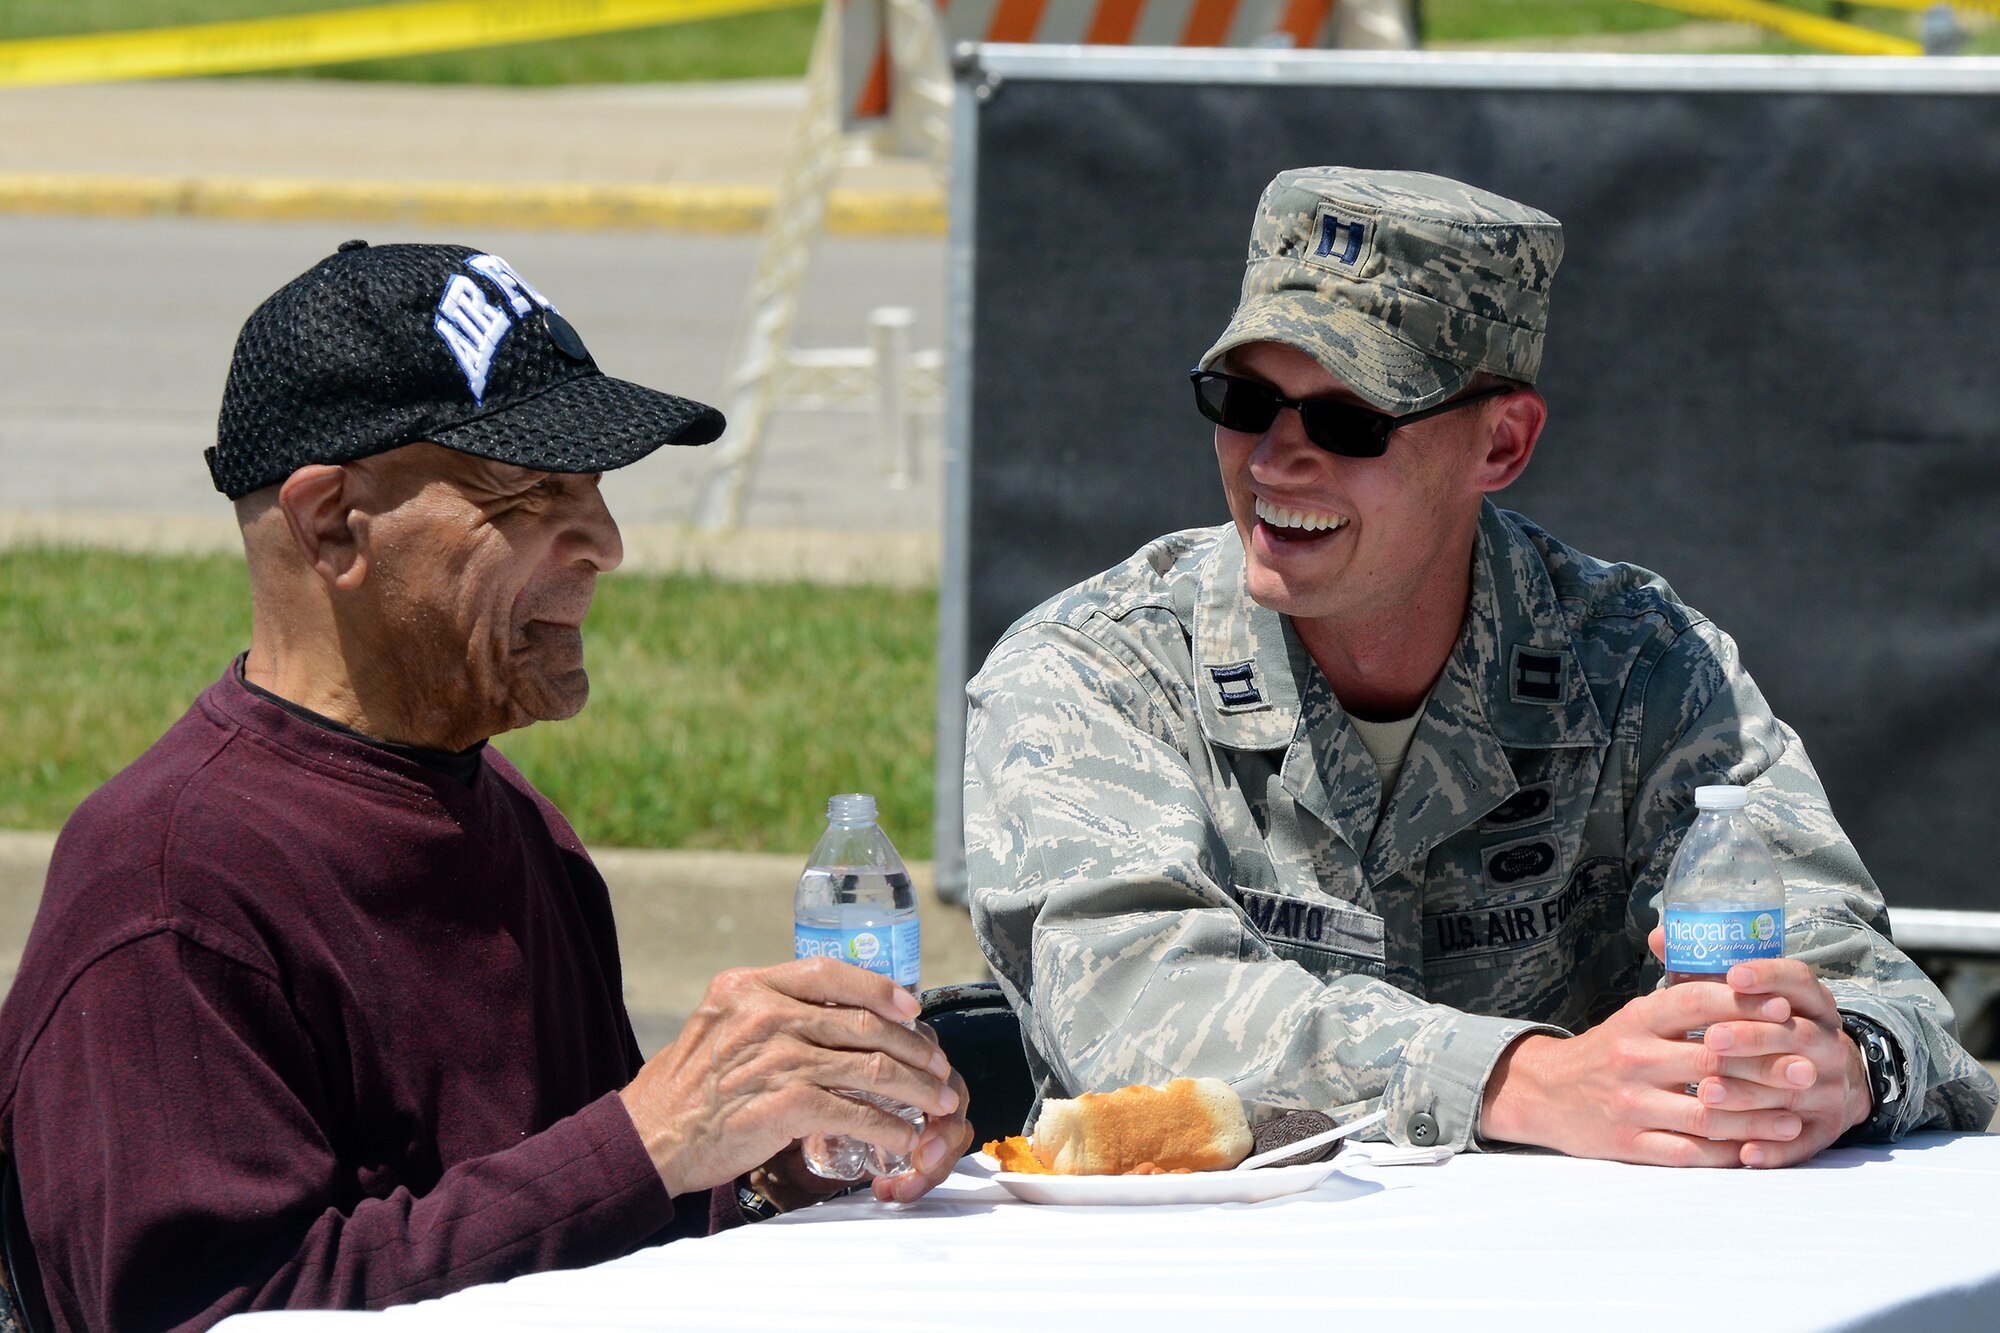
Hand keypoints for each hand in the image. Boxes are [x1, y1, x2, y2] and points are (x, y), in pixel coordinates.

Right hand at [617, 958, 960, 1197]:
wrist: (649, 1137)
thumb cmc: (688, 1087)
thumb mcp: (721, 1024)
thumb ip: (770, 1011)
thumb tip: (832, 1014)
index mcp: (750, 986)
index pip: (830, 972)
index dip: (880, 988)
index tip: (911, 1007)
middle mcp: (766, 1013)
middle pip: (863, 1021)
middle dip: (914, 1046)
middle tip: (938, 1064)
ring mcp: (778, 1058)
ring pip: (871, 1066)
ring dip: (916, 1087)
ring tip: (938, 1100)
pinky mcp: (786, 1104)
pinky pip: (855, 1112)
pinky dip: (888, 1126)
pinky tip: (903, 1135)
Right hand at [1480, 972, 1834, 1166]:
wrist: (1547, 1093)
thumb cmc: (1609, 1051)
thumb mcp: (1635, 1017)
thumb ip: (1683, 1000)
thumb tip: (1751, 980)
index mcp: (1636, 1020)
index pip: (1694, 1002)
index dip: (1742, 1003)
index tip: (1786, 1008)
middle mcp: (1632, 1058)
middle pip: (1711, 1062)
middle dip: (1767, 1065)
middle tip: (1811, 1068)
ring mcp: (1630, 1104)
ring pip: (1707, 1114)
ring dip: (1758, 1117)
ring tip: (1797, 1115)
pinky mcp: (1628, 1143)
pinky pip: (1689, 1153)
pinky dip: (1728, 1154)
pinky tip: (1758, 1149)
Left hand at [1695, 957, 1872, 1166]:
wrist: (1825, 1081)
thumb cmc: (1761, 1031)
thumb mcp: (1744, 999)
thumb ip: (1705, 971)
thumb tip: (1659, 935)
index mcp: (1812, 1005)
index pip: (1799, 981)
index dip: (1769, 976)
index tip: (1733, 974)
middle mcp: (1828, 1043)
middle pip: (1796, 1035)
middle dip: (1752, 1036)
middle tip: (1711, 1039)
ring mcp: (1832, 1088)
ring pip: (1794, 1090)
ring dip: (1750, 1093)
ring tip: (1707, 1093)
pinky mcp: (1826, 1130)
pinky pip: (1804, 1143)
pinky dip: (1775, 1149)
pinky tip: (1743, 1154)